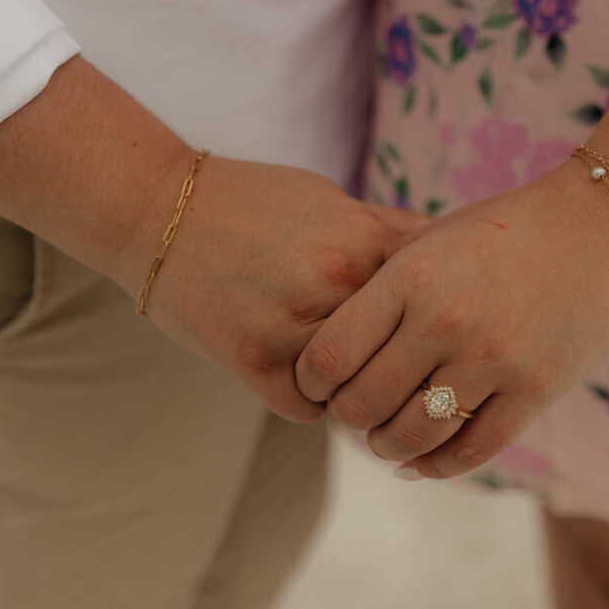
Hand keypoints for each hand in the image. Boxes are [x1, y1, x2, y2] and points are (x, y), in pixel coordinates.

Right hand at [116, 153, 427, 422]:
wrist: (158, 209)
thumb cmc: (252, 202)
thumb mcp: (330, 199)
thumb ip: (389, 230)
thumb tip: (451, 245)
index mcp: (363, 244)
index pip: (428, 309)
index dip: (430, 328)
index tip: (428, 339)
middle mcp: (335, 285)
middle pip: (399, 355)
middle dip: (398, 365)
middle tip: (394, 370)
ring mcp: (293, 326)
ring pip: (357, 389)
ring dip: (353, 388)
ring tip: (343, 375)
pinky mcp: (252, 362)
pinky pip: (308, 409)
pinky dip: (308, 399)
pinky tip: (297, 375)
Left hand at [295, 161, 608, 476]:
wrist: (604, 226)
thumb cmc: (506, 229)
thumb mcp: (432, 238)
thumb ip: (383, 282)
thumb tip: (331, 336)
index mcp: (409, 278)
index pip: (330, 355)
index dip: (312, 381)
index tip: (317, 384)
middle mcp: (444, 321)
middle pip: (363, 404)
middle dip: (347, 418)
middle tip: (351, 415)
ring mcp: (492, 359)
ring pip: (412, 434)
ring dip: (387, 445)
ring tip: (384, 439)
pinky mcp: (536, 389)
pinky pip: (472, 449)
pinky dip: (435, 466)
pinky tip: (418, 463)